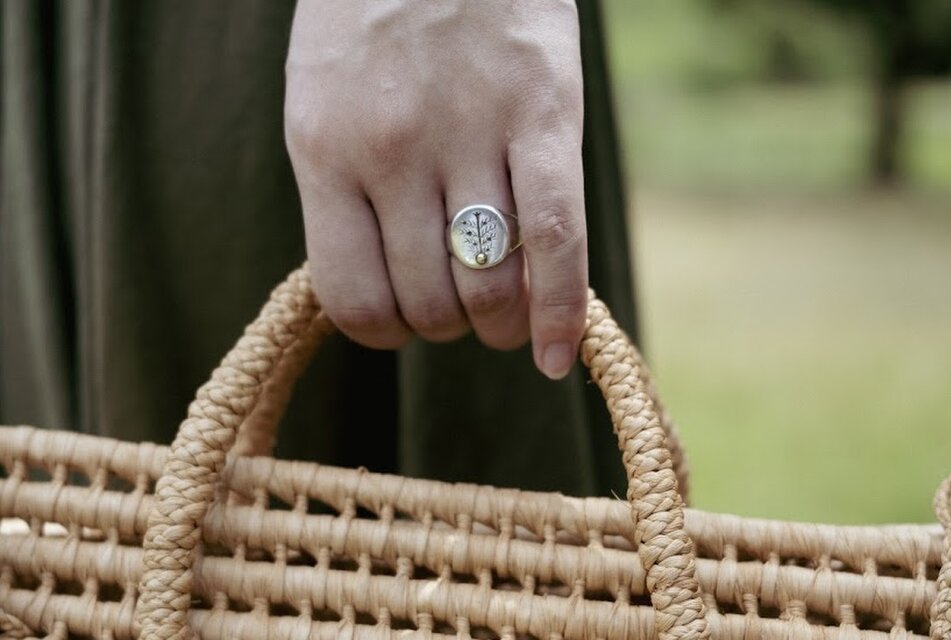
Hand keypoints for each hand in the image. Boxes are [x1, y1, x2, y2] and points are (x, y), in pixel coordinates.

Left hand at [285, 0, 586, 379]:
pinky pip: (555, 241)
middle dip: (448, 326)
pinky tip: (553, 354)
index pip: (353, 299)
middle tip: (460, 303)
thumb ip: (342, 192)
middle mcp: (391, 150)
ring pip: (489, 288)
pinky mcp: (544, 115)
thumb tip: (382, 292)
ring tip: (504, 313)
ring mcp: (470, 133)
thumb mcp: (322, 99)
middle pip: (429, 302)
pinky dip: (558, 313)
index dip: (383, 332)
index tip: (402, 323)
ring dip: (498, 325)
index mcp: (323, 149)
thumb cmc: (371, 18)